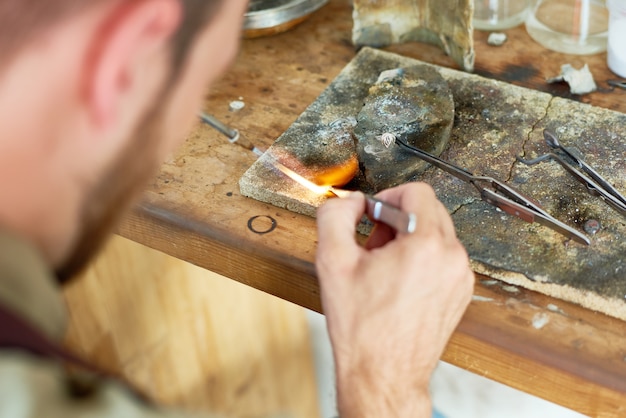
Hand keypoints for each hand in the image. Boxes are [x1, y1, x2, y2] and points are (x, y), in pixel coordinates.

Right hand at [316, 182, 473, 417]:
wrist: (383, 374)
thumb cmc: (363, 328)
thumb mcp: (332, 262)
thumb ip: (336, 216)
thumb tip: (350, 201)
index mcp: (426, 245)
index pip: (417, 191)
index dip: (388, 196)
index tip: (373, 215)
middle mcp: (452, 257)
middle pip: (428, 210)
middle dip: (397, 219)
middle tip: (373, 244)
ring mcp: (460, 277)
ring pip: (436, 233)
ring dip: (409, 239)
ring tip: (383, 267)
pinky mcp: (460, 292)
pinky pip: (443, 257)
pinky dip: (421, 258)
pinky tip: (397, 282)